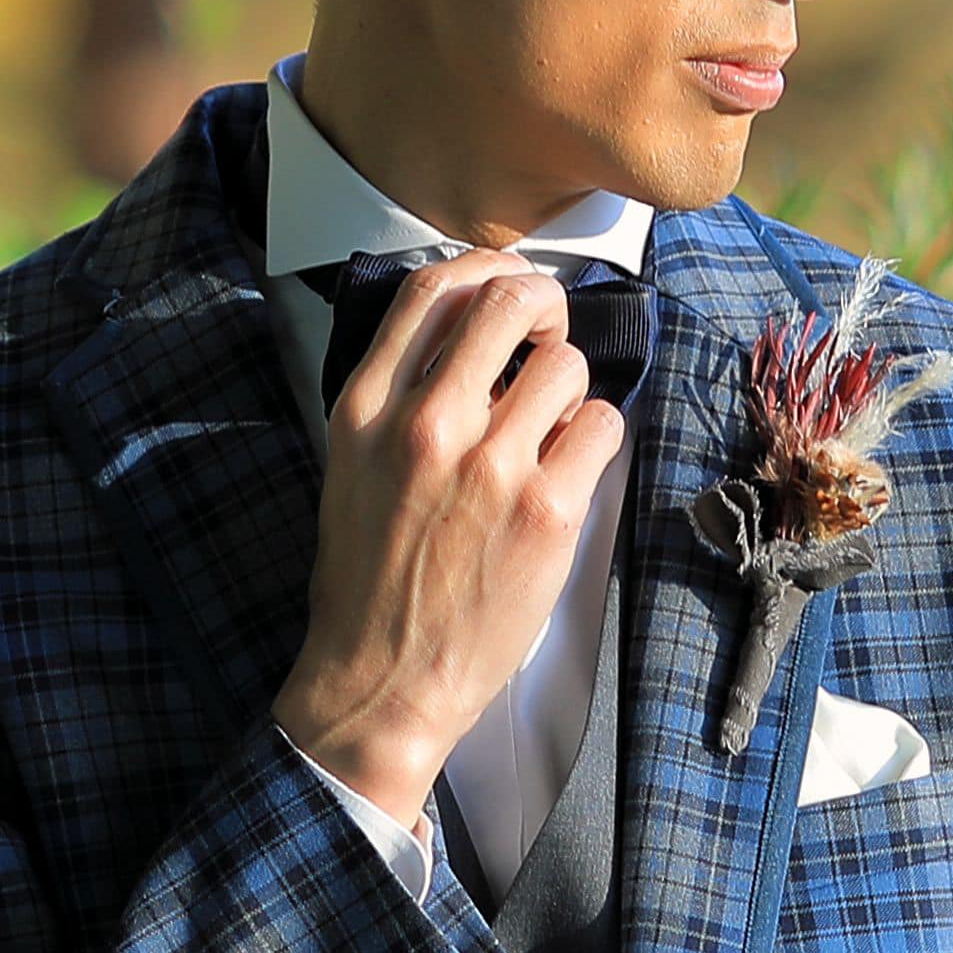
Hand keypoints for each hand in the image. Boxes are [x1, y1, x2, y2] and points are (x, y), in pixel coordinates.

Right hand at [274, 247, 624, 822]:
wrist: (381, 681)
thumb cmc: (369, 579)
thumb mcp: (351, 465)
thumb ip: (398, 395)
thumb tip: (470, 339)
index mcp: (366, 408)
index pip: (433, 289)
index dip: (486, 271)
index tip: (509, 285)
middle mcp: (425, 423)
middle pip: (508, 301)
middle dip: (545, 305)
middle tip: (549, 337)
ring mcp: (489, 465)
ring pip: (566, 364)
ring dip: (570, 388)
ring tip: (552, 429)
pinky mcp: (546, 509)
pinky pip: (601, 425)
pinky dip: (595, 438)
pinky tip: (569, 468)